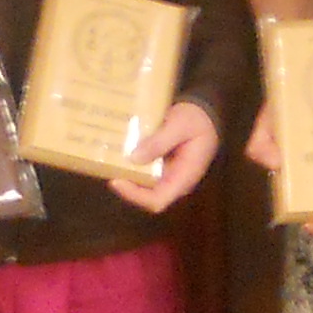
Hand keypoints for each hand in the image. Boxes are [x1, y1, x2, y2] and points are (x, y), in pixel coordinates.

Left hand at [112, 99, 219, 215]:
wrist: (206, 112)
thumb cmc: (197, 120)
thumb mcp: (179, 125)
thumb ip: (159, 142)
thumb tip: (134, 158)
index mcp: (184, 177)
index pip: (158, 200)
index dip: (135, 196)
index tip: (116, 180)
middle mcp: (175, 181)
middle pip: (147, 196)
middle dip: (126, 185)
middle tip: (106, 167)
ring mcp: (168, 174)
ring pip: (144, 185)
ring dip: (127, 175)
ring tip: (109, 160)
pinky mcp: (162, 166)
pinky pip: (144, 172)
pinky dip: (131, 165)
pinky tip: (119, 153)